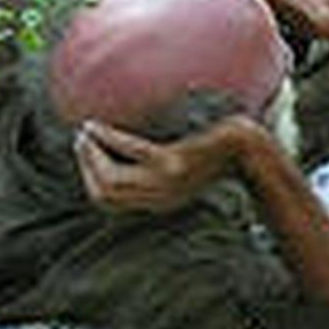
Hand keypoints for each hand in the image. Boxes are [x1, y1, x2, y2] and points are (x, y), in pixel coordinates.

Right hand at [74, 116, 245, 213]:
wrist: (249, 152)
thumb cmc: (216, 155)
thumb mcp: (182, 169)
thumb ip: (155, 171)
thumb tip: (123, 153)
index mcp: (158, 202)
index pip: (110, 201)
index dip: (89, 180)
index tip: (83, 155)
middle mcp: (159, 197)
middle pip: (105, 192)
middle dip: (85, 166)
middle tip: (79, 141)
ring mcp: (165, 182)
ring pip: (111, 178)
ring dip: (91, 154)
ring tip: (85, 133)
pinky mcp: (174, 163)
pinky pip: (131, 153)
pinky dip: (108, 139)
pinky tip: (96, 127)